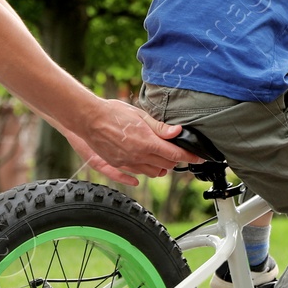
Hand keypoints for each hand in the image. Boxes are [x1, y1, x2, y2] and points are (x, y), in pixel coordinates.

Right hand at [67, 100, 200, 184]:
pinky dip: (145, 172)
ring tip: (165, 159)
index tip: (199, 158)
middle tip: (180, 153)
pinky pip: (135, 174)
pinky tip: (147, 171)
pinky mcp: (117, 164)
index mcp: (147, 143)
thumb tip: (177, 132)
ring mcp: (127, 163)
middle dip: (176, 160)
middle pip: (166, 165)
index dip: (190, 157)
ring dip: (162, 167)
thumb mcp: (140, 115)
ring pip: (152, 173)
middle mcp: (139, 156)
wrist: (88, 119)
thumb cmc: (113, 113)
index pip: (175, 155)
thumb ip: (160, 127)